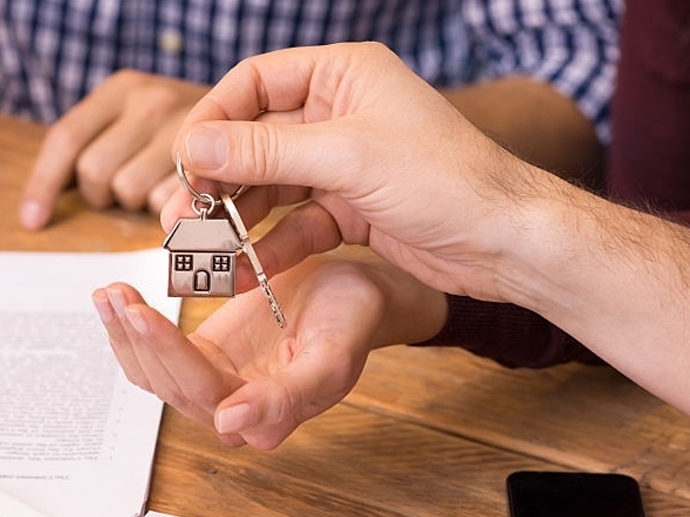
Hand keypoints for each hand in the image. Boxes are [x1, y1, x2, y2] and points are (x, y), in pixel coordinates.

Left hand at [19, 70, 209, 229]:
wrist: (256, 113)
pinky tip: (182, 194)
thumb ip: (98, 143)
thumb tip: (41, 204)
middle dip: (102, 192)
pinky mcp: (212, 164)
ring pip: (128, 192)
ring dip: (136, 201)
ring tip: (158, 186)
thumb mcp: (136, 117)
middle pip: (94, 173)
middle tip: (124, 187)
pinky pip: (166, 204)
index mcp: (122, 88)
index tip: (33, 220)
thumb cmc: (183, 127)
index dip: (43, 185)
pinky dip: (168, 208)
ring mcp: (183, 131)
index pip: (66, 139)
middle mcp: (150, 101)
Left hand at [92, 251, 446, 447]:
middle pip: (168, 383)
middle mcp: (232, 412)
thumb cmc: (351, 320)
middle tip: (115, 292)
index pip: (203, 390)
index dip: (168, 353)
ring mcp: (213, 386)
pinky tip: (116, 298)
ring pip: (153, 373)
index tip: (142, 313)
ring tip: (108, 292)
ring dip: (124, 334)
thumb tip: (229, 427)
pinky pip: (156, 354)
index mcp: (266, 420)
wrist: (355, 294)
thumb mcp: (332, 355)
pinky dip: (132, 327)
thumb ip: (288, 397)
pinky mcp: (202, 359)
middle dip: (137, 337)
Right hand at [161, 42, 550, 305]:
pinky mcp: (351, 208)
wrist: (508, 243)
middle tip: (181, 214)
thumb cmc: (447, 181)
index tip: (183, 160)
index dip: (213, 119)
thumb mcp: (347, 158)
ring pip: (270, 186)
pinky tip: (245, 269)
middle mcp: (340, 112)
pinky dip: (270, 245)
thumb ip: (265, 153)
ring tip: (202, 248)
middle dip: (217, 178)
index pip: (255, 83)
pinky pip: (295, 222)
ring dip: (237, 217)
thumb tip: (192, 146)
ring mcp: (344, 163)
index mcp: (344, 75)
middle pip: (255, 139)